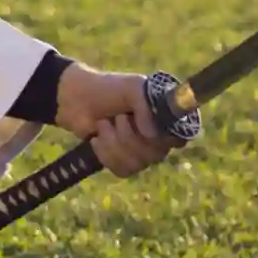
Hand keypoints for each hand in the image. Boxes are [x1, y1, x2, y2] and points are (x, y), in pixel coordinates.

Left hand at [54, 65, 186, 179]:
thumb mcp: (132, 87)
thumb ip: (147, 106)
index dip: (165, 138)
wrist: (76, 99)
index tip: (146, 128)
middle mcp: (157, 137)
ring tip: (104, 124)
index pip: (180, 139)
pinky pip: (122, 170)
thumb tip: (152, 135)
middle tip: (118, 118)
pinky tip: (97, 139)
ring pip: (138, 163)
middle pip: (156, 154)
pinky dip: (106, 153)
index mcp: (165, 117)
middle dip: (130, 136)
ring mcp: (139, 151)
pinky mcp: (121, 162)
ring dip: (114, 142)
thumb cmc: (107, 89)